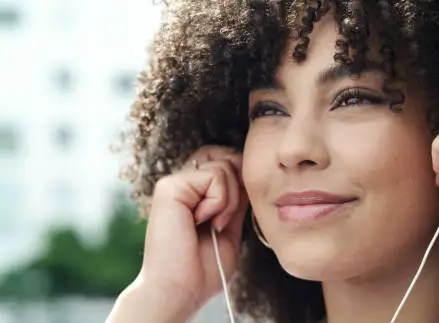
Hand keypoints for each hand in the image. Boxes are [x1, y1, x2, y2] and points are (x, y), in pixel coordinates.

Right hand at [107, 146, 247, 321]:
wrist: (181, 289)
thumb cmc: (202, 268)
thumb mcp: (229, 227)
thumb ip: (236, 199)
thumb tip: (246, 173)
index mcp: (194, 193)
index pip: (224, 161)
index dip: (239, 178)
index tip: (235, 211)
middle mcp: (183, 184)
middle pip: (225, 155)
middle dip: (237, 184)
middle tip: (225, 218)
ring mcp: (175, 183)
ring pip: (224, 166)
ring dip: (229, 200)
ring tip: (213, 224)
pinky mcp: (170, 186)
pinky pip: (214, 177)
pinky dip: (219, 202)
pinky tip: (201, 221)